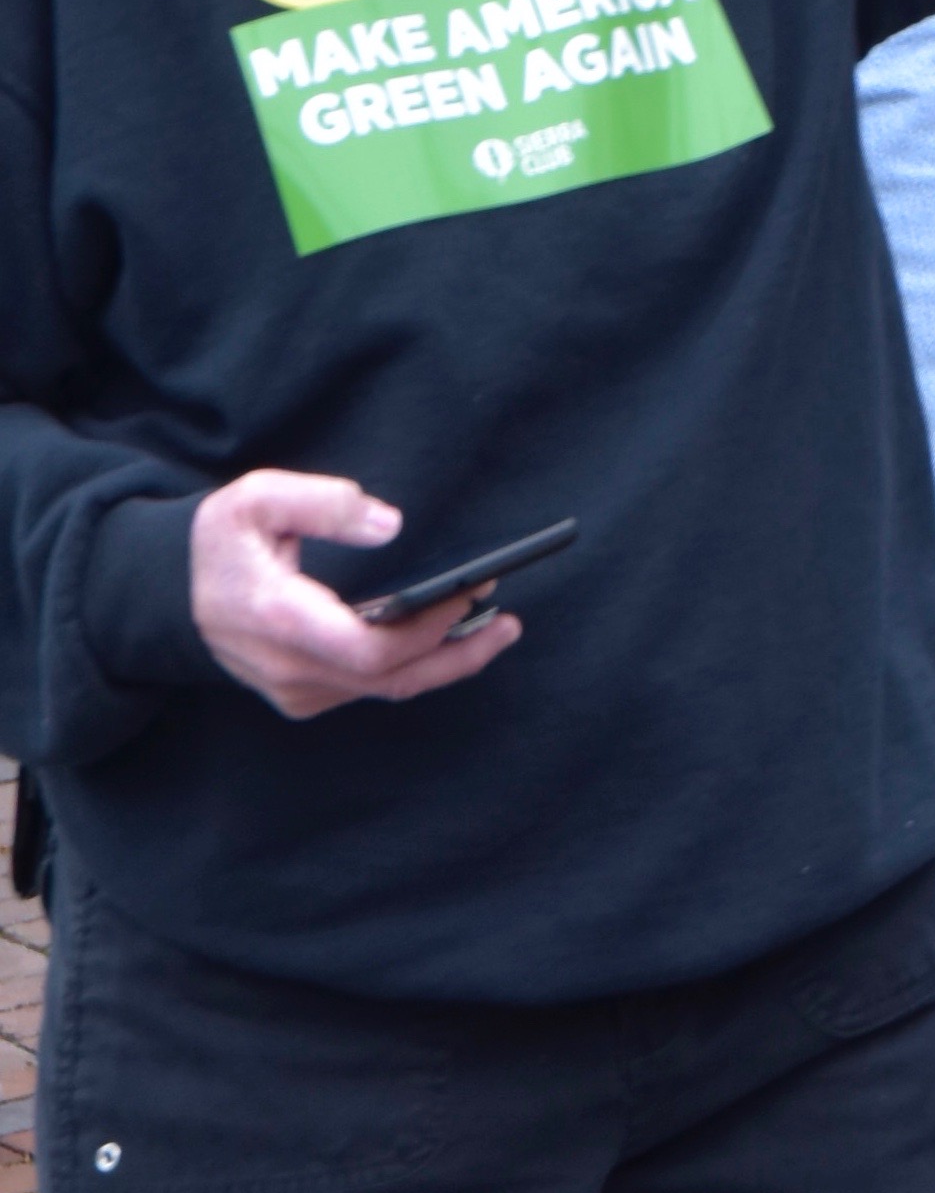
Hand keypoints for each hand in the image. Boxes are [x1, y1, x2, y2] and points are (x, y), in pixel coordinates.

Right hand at [191, 472, 518, 720]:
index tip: (471, 592)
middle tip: (509, 620)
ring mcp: (295, 690)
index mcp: (281, 621)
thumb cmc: (218, 542)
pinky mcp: (301, 694)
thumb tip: (388, 524)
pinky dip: (413, 667)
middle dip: (456, 652)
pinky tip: (447, 639)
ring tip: (497, 629)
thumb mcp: (256, 498)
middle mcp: (290, 669)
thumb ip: (322, 503)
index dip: (427, 629)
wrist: (167, 595)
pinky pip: (368, 689)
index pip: (370, 649)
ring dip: (444, 664)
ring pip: (384, 691)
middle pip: (390, 681)